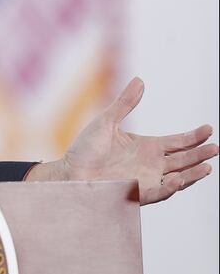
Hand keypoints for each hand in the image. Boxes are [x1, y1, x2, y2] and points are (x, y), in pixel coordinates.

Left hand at [27, 77, 217, 204]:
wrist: (69, 171)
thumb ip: (125, 103)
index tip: (209, 129)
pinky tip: (181, 178)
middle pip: (183, 159)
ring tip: (208, 165)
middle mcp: (151, 164)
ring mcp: (147, 179)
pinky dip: (172, 187)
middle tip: (216, 147)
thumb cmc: (85, 149)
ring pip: (178, 177)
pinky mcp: (138, 193)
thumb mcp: (107, 121)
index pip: (177, 142)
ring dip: (193, 172)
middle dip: (200, 154)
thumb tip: (139, 81)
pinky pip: (160, 192)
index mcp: (146, 147)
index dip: (193, 137)